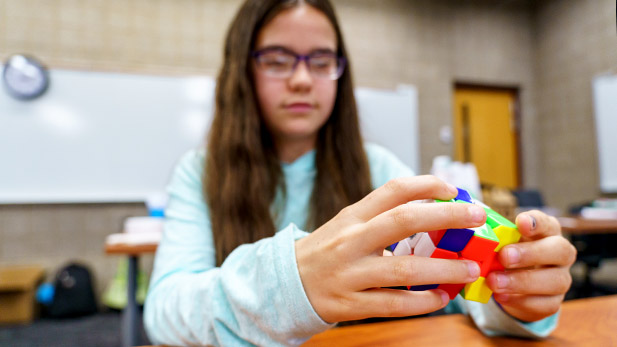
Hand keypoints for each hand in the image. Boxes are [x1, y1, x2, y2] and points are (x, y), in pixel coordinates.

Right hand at [295, 176, 485, 322]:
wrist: (287, 282)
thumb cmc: (327, 250)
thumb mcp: (348, 225)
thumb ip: (383, 217)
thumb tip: (435, 210)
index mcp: (353, 216)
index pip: (393, 190)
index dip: (427, 185)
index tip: (453, 189)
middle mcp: (351, 240)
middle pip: (404, 221)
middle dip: (446, 217)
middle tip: (477, 217)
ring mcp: (349, 273)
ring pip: (404, 269)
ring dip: (444, 269)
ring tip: (470, 268)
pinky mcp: (349, 304)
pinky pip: (393, 304)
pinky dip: (422, 303)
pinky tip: (441, 298)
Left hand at [487, 210, 576, 321]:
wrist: (511, 285)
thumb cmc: (507, 252)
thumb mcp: (503, 241)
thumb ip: (497, 237)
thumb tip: (477, 233)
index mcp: (547, 232)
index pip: (548, 223)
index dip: (537, 222)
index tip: (520, 223)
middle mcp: (561, 254)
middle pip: (560, 250)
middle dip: (531, 253)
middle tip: (504, 256)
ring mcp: (561, 279)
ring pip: (555, 281)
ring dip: (522, 282)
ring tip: (494, 281)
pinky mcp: (553, 302)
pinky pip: (544, 304)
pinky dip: (520, 301)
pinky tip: (501, 296)